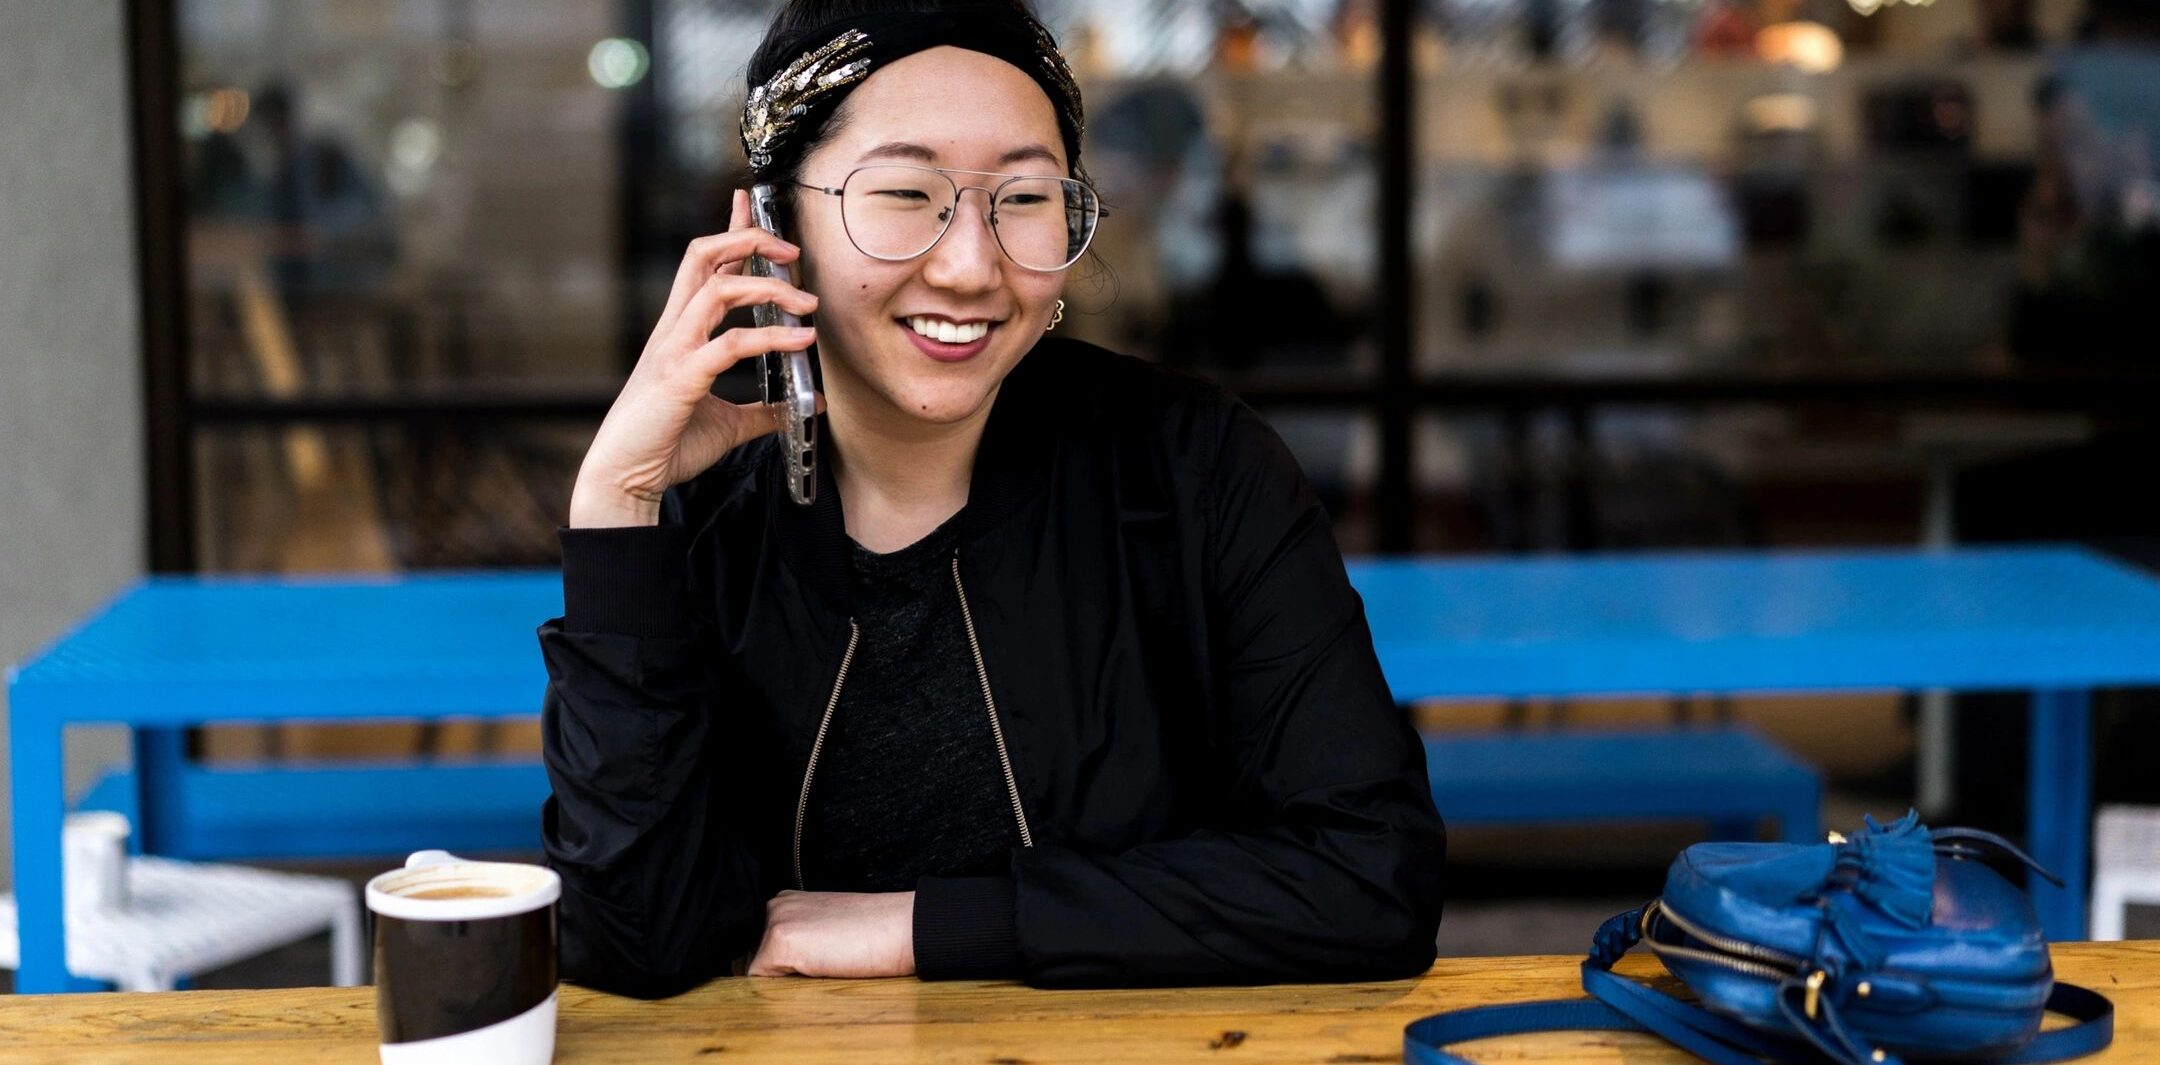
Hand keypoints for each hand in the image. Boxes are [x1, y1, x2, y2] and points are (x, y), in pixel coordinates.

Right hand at [569, 188, 822, 527]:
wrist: (628, 480)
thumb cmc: (667, 445)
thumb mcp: (729, 423)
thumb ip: (765, 409)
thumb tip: (809, 403)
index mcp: (680, 332)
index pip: (704, 264)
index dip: (728, 229)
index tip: (748, 202)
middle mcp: (674, 330)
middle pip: (704, 256)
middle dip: (749, 240)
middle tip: (793, 251)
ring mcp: (675, 350)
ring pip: (717, 289)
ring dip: (768, 288)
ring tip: (807, 304)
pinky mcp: (681, 378)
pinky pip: (729, 344)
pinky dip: (770, 337)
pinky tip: (800, 341)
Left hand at [746, 890, 915, 977]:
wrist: (901, 927)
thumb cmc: (874, 932)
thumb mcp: (827, 928)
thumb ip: (801, 938)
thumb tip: (777, 969)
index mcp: (786, 900)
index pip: (760, 944)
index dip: (781, 964)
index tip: (813, 962)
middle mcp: (775, 905)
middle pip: (754, 957)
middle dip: (778, 971)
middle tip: (821, 963)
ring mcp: (775, 922)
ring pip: (758, 971)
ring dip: (782, 980)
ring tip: (822, 965)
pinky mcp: (779, 943)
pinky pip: (761, 983)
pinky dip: (783, 991)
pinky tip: (818, 972)